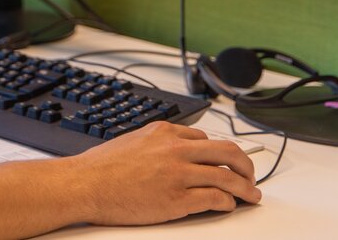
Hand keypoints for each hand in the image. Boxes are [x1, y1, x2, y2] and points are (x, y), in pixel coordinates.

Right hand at [75, 121, 261, 223]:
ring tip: (251, 196)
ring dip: (245, 187)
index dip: (221, 152)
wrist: (86, 184)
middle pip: (227, 151)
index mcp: (164, 132)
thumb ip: (155, 143)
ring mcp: (179, 174)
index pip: (206, 138)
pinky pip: (215, 198)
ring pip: (227, 176)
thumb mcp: (132, 141)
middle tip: (251, 176)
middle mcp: (175, 149)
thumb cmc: (101, 167)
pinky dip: (228, 203)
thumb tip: (170, 152)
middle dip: (246, 165)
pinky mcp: (178, 199)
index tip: (227, 161)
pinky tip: (229, 206)